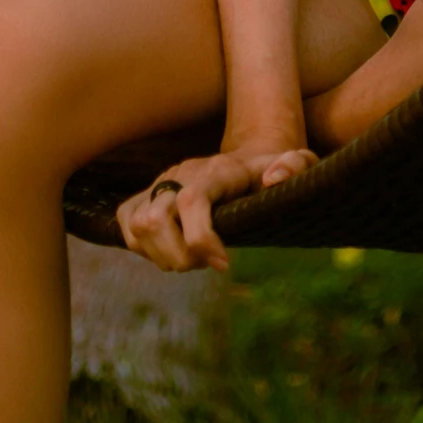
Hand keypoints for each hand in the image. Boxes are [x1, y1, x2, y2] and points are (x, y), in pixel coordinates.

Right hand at [117, 144, 317, 273]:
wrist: (243, 158)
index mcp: (215, 172)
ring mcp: (159, 184)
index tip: (224, 264)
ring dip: (162, 256)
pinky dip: (143, 248)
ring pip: (137, 227)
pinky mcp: (144, 195)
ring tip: (191, 258)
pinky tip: (171, 251)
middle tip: (205, 263)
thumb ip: (296, 165)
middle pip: (155, 220)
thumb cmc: (269, 170)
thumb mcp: (295, 164)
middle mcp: (181, 174)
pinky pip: (127, 225)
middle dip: (179, 257)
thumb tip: (273, 178)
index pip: (192, 201)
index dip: (201, 239)